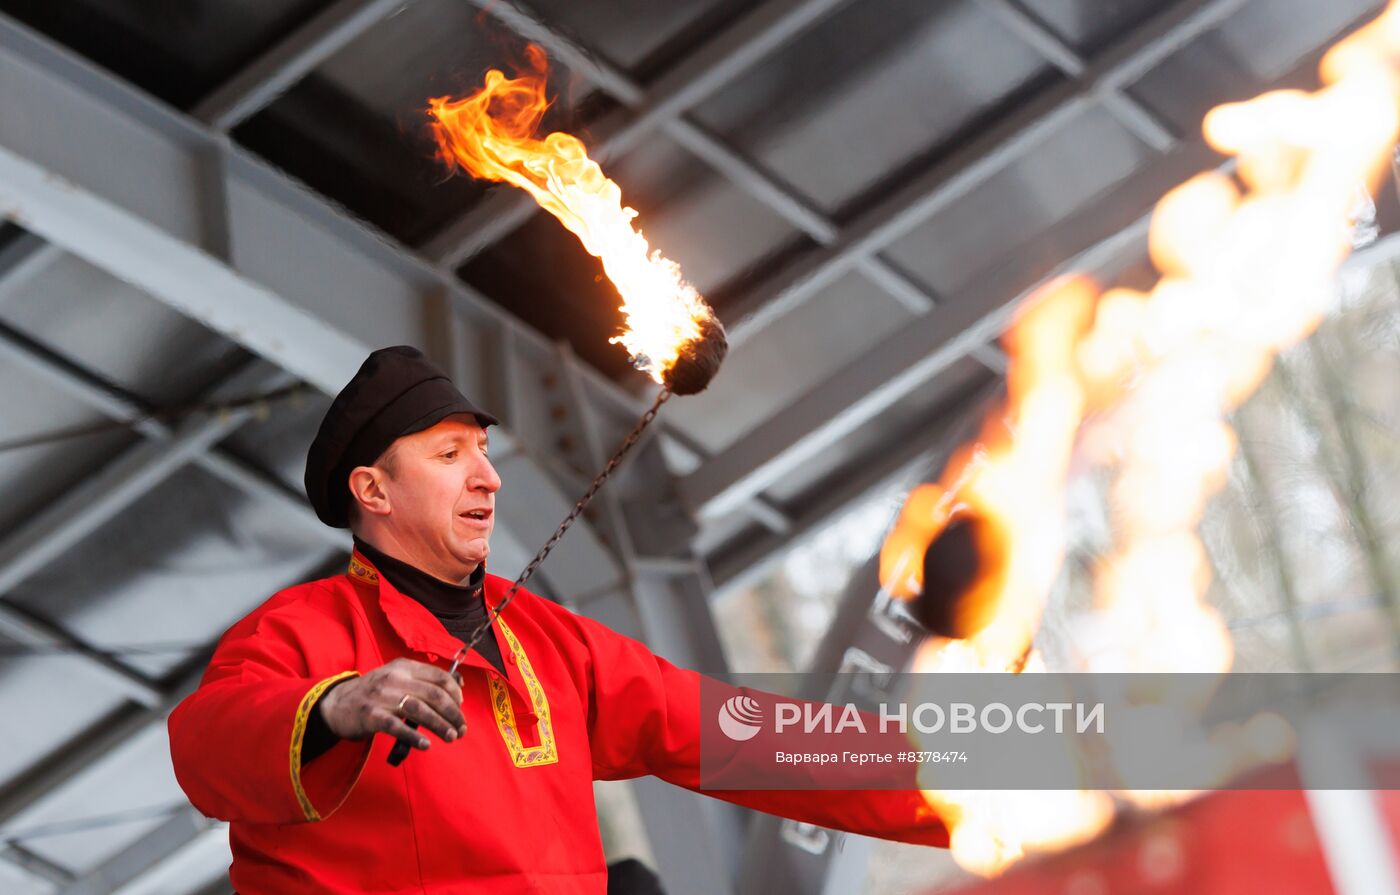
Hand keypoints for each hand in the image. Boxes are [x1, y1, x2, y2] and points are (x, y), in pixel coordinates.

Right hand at [318, 658, 465, 750]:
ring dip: (439, 725)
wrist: (336, 704)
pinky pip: (396, 727)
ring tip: (451, 737)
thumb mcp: (396, 677)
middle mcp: (394, 678)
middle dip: (452, 713)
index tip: (461, 706)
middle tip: (461, 729)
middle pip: (433, 694)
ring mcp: (381, 697)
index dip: (455, 692)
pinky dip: (413, 736)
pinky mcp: (370, 716)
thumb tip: (458, 685)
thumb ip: (423, 680)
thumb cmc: (374, 693)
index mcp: (403, 666)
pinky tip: (426, 745)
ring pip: (419, 710)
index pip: (438, 676)